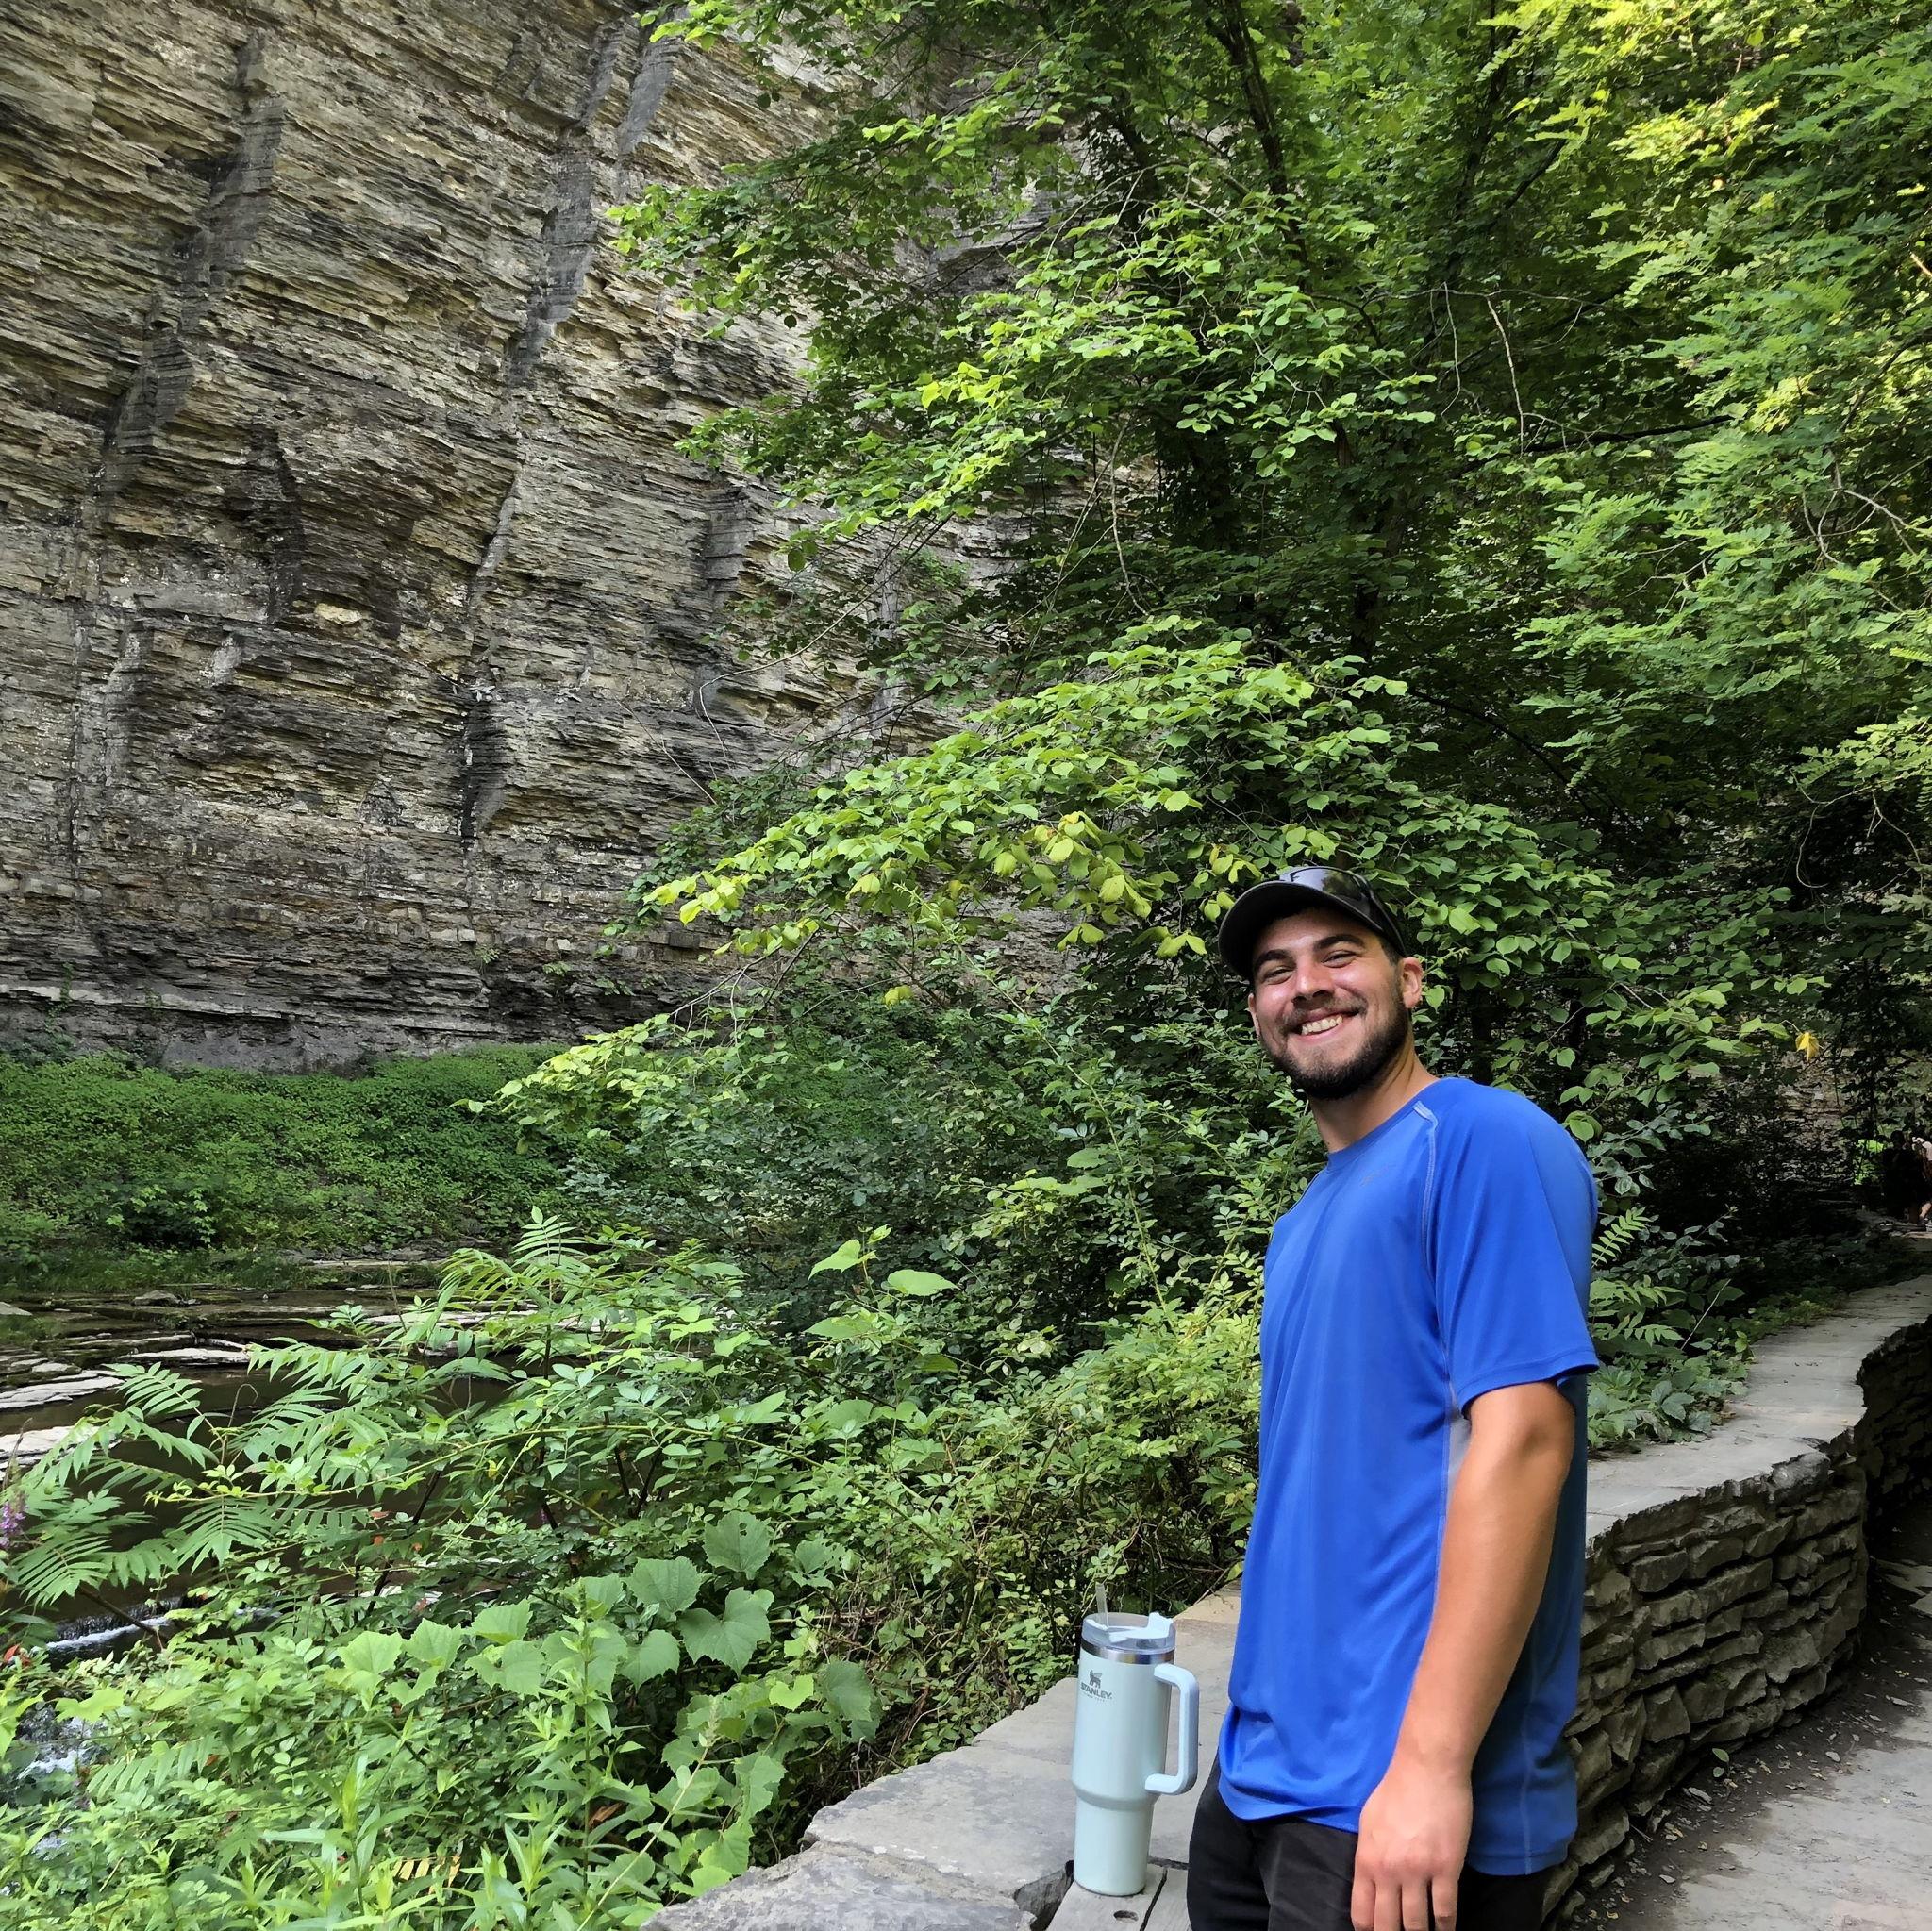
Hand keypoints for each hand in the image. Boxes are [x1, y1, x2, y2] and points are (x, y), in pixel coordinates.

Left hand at [1351, 1752, 1472, 1930]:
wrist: (1427, 1769)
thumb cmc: (1395, 1790)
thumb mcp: (1368, 1822)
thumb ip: (1368, 1855)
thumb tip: (1371, 1881)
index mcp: (1366, 1860)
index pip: (1362, 1914)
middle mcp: (1388, 1872)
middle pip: (1388, 1926)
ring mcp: (1418, 1872)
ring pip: (1417, 1924)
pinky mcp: (1446, 1869)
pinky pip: (1446, 1910)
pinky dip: (1446, 1926)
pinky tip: (1447, 1929)